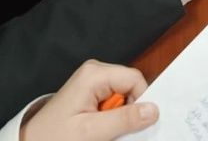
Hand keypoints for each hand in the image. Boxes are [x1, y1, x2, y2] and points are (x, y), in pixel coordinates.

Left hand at [20, 60, 157, 140]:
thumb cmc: (54, 138)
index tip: (137, 125)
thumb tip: (153, 110)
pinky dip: (111, 118)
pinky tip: (99, 129)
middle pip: (130, 86)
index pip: (134, 79)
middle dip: (128, 110)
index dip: (141, 101)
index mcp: (94, 74)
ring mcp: (92, 82)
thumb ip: (123, 119)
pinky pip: (112, 102)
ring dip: (119, 116)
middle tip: (113, 131)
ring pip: (123, 96)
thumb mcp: (91, 132)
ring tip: (101, 132)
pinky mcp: (90, 93)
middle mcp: (95, 72)